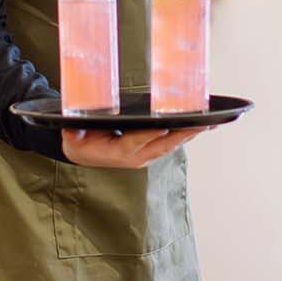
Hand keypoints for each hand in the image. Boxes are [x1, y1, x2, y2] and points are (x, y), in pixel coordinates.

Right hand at [61, 127, 206, 169]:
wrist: (82, 153)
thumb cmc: (79, 140)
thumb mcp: (73, 135)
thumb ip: (74, 130)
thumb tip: (72, 124)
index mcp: (117, 152)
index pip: (135, 142)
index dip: (150, 135)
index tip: (164, 129)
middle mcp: (135, 157)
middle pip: (163, 144)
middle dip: (183, 134)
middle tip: (202, 123)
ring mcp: (145, 156)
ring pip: (171, 145)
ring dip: (190, 135)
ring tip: (209, 123)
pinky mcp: (150, 153)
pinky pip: (170, 144)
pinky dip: (185, 134)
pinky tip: (199, 126)